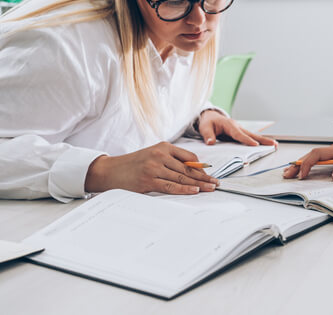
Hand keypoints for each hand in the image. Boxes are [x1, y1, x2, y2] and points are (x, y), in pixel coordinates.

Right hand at [84, 142, 219, 194]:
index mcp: (164, 147)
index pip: (190, 157)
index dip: (202, 168)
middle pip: (188, 168)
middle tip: (216, 183)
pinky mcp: (148, 180)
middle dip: (204, 177)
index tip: (211, 174)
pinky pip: (171, 186)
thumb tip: (194, 169)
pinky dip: (184, 189)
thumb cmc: (134, 164)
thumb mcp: (153, 155)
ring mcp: (154, 168)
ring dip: (198, 184)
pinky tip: (195, 191)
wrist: (110, 170)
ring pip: (182, 177)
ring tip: (210, 188)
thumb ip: (171, 160)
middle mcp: (160, 155)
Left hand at [197, 110, 276, 146]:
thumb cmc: (208, 122)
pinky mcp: (241, 132)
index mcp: (229, 125)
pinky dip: (259, 141)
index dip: (247, 140)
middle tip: (273, 143)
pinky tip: (266, 145)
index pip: (239, 134)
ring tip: (274, 145)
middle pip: (251, 134)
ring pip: (253, 135)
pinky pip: (250, 137)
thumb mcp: (205, 128)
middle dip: (262, 139)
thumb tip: (210, 143)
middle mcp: (237, 126)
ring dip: (264, 140)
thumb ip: (208, 136)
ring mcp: (240, 129)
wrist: (210, 116)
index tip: (255, 145)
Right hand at [283, 141, 332, 181]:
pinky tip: (305, 170)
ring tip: (291, 173)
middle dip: (298, 165)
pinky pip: (319, 159)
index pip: (317, 155)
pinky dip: (309, 164)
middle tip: (287, 175)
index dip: (306, 164)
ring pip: (314, 156)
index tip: (301, 175)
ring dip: (302, 164)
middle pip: (311, 155)